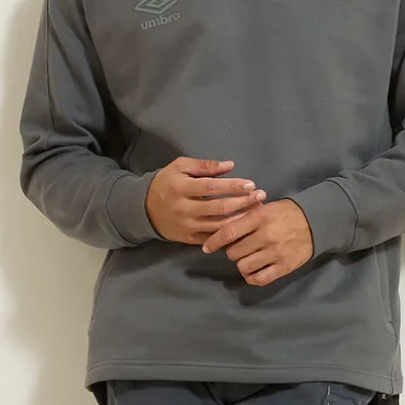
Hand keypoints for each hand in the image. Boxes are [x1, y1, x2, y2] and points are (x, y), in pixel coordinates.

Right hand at [145, 156, 266, 243]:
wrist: (144, 209)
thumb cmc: (166, 183)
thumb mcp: (179, 167)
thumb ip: (204, 165)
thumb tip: (230, 165)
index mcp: (180, 188)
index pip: (211, 187)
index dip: (232, 186)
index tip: (251, 184)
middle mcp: (184, 209)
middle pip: (219, 208)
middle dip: (243, 202)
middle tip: (261, 196)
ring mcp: (187, 226)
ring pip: (219, 226)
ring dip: (241, 219)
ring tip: (257, 211)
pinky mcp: (189, 239)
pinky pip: (213, 239)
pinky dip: (230, 234)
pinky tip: (244, 227)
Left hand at [200, 198, 312, 285]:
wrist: (316, 222)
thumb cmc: (286, 213)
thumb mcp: (265, 208)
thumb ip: (245, 217)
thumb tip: (221, 229)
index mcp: (259, 218)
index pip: (228, 232)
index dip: (213, 242)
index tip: (206, 247)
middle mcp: (266, 236)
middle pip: (234, 253)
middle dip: (232, 252)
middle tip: (238, 249)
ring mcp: (275, 253)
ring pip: (244, 267)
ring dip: (242, 264)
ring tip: (247, 258)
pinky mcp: (284, 267)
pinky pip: (259, 278)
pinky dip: (252, 277)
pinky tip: (253, 271)